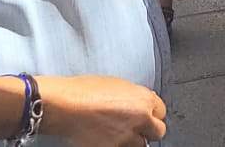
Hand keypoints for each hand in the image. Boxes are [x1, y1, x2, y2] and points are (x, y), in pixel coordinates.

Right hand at [37, 74, 167, 146]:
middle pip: (158, 131)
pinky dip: (116, 145)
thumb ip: (134, 96)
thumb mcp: (116, 84)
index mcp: (143, 100)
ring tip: (118, 133)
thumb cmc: (82, 90)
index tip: (146, 115)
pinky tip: (105, 138)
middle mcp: (140, 119)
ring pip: (140, 145)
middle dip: (148, 129)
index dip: (151, 113)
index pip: (161, 111)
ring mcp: (126, 137)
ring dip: (132, 140)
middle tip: (136, 127)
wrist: (63, 105)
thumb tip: (140, 104)